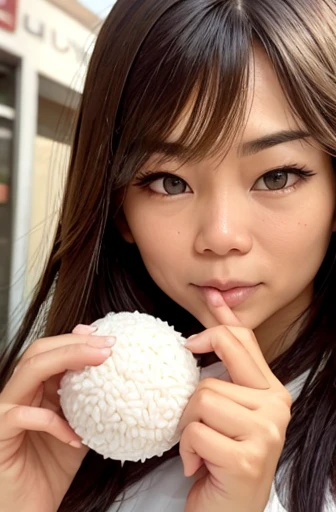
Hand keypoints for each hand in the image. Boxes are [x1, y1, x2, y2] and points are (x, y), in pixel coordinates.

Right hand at [0, 325, 114, 511]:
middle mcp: (17, 395)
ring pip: (29, 372)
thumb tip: (115, 379)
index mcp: (34, 390)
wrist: (29, 511)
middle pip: (39, 353)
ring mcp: (4, 412)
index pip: (50, 352)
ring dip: (66, 360)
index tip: (105, 337)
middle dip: (74, 343)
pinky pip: (25, 416)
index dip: (76, 340)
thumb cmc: (50, 471)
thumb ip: (87, 405)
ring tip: (98, 361)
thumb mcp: (78, 430)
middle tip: (107, 345)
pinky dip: (54, 422)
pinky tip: (76, 436)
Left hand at [179, 300, 291, 511]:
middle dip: (193, 396)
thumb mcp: (227, 412)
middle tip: (193, 418)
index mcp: (272, 391)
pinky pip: (195, 432)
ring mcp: (266, 431)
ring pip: (201, 400)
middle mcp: (277, 406)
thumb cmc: (223, 458)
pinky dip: (186, 449)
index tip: (205, 310)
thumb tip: (207, 323)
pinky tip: (199, 466)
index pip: (245, 341)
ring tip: (199, 449)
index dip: (220, 323)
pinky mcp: (247, 456)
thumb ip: (223, 372)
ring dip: (187, 428)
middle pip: (215, 371)